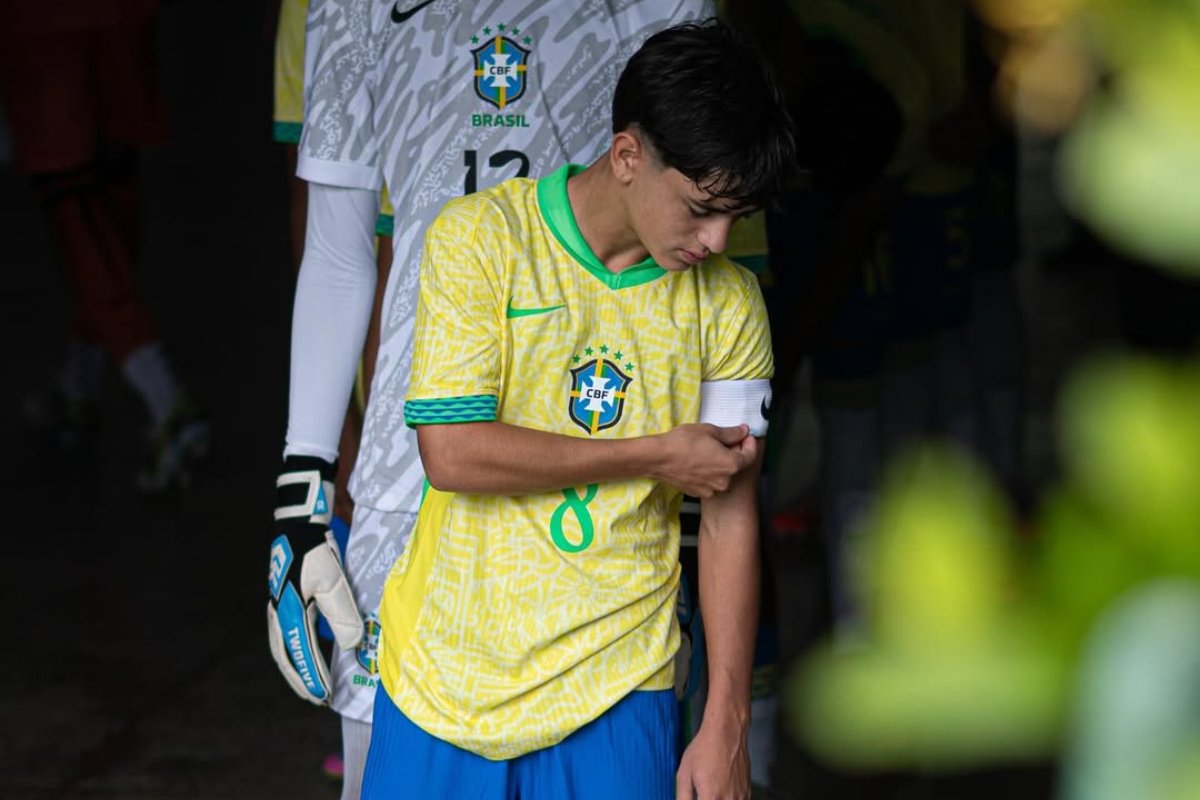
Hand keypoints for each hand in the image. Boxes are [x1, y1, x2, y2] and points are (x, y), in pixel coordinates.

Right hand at [267, 456, 362, 704]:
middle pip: (287, 658)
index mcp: (290, 615)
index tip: (325, 696)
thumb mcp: (333, 582)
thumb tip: (351, 646)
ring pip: (283, 650)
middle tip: (317, 699)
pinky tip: (305, 657)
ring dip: (296, 670)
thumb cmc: (316, 552)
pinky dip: (294, 654)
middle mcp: (280, 616)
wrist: (298, 526)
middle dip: (302, 680)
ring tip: (310, 686)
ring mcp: (278, 610)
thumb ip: (342, 615)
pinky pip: (285, 638)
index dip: (314, 678)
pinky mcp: (283, 603)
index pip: (303, 655)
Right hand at [652, 424, 756, 497]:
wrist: (658, 458)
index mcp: (731, 465)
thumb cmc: (683, 442)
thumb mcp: (710, 431)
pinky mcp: (699, 493)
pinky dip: (709, 472)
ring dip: (720, 463)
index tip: (745, 436)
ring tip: (708, 451)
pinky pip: (710, 482)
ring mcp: (711, 489)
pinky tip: (698, 462)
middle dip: (733, 452)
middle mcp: (724, 481)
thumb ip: (731, 433)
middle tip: (723, 440)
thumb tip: (743, 431)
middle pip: (736, 466)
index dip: (749, 443)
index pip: (750, 455)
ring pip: (722, 475)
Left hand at [676, 716, 751, 799]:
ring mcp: (741, 797)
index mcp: (711, 797)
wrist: (727, 732)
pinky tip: (721, 795)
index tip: (697, 798)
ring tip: (711, 793)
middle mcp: (729, 799)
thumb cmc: (704, 749)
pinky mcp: (747, 792)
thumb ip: (682, 797)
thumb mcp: (684, 773)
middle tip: (702, 795)